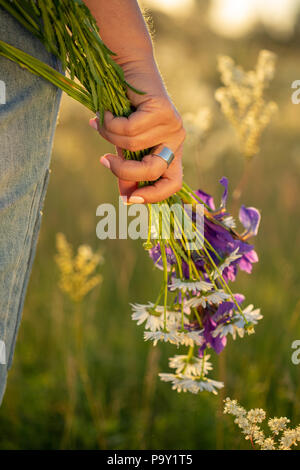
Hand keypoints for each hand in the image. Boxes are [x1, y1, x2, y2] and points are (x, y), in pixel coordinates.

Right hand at [89, 55, 184, 202]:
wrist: (126, 69)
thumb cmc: (125, 110)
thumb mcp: (125, 146)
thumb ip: (128, 170)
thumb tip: (127, 200)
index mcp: (171, 151)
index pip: (173, 184)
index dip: (153, 196)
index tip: (129, 200)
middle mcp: (176, 139)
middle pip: (154, 171)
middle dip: (125, 171)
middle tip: (104, 161)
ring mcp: (172, 124)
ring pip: (134, 145)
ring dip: (109, 136)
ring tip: (102, 121)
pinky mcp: (162, 109)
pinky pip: (129, 128)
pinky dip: (110, 122)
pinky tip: (107, 111)